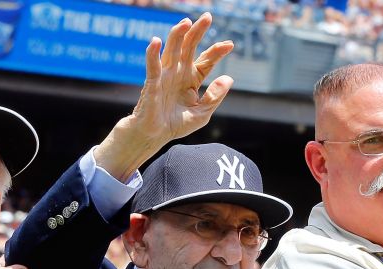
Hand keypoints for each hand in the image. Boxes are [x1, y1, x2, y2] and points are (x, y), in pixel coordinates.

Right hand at [95, 13, 233, 179]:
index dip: (217, 52)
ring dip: (177, 35)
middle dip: (198, 32)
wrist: (155, 136)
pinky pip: (152, 67)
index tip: (229, 44)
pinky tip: (156, 41)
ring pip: (172, 50)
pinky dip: (153, 54)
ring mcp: (165, 76)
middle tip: (207, 17)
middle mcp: (178, 72)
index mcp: (191, 79)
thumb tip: (229, 78)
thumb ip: (215, 97)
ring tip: (186, 22)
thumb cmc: (176, 124)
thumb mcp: (202, 114)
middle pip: (189, 47)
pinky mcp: (152, 84)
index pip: (205, 61)